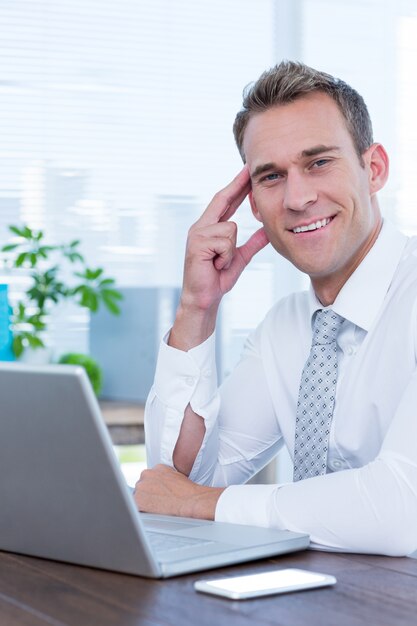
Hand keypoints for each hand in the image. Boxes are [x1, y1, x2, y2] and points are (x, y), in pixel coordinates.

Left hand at [134, 464, 224, 519]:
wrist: (190, 501)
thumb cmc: (187, 492)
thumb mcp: (176, 477)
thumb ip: (164, 478)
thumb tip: (160, 486)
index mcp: (157, 468)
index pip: (149, 478)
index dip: (153, 488)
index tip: (158, 494)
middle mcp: (147, 474)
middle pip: (142, 486)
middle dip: (147, 494)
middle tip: (158, 502)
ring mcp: (141, 486)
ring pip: (137, 496)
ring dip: (144, 502)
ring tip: (158, 507)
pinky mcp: (138, 499)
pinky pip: (135, 506)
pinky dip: (142, 510)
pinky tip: (153, 512)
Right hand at [170, 167, 268, 349]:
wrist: (204, 299)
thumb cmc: (218, 278)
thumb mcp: (240, 258)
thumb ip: (252, 243)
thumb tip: (267, 231)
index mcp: (210, 227)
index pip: (225, 201)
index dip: (237, 186)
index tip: (247, 171)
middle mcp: (201, 226)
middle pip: (223, 200)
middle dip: (237, 185)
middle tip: (250, 168)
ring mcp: (198, 234)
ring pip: (231, 229)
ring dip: (231, 250)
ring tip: (220, 263)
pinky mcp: (198, 244)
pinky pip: (225, 242)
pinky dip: (225, 257)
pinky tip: (216, 265)